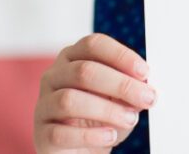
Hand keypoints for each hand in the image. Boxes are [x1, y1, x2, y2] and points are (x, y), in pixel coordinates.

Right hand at [34, 34, 156, 152]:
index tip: (144, 72)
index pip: (93, 44)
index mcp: (73, 58)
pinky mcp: (41, 134)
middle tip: (147, 98)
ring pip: (70, 100)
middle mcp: (54, 76)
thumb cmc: (101, 118)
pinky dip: (90, 135)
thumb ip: (131, 88)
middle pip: (84, 71)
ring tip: (131, 119)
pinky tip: (110, 136)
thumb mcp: (120, 99)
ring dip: (107, 110)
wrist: (80, 150)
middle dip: (121, 84)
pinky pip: (61, 133)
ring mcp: (44, 105)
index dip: (120, 55)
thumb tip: (145, 85)